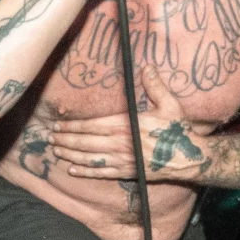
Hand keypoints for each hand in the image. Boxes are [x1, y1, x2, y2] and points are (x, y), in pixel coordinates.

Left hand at [45, 68, 207, 182]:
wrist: (188, 157)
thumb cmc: (178, 130)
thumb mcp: (169, 104)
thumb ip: (155, 86)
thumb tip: (147, 67)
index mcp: (126, 125)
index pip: (91, 125)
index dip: (72, 126)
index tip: (58, 125)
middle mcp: (120, 144)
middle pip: (85, 142)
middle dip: (65, 140)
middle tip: (50, 137)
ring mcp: (122, 160)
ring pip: (89, 158)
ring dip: (70, 154)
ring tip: (56, 151)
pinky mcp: (127, 172)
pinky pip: (101, 173)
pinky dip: (85, 172)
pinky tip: (72, 170)